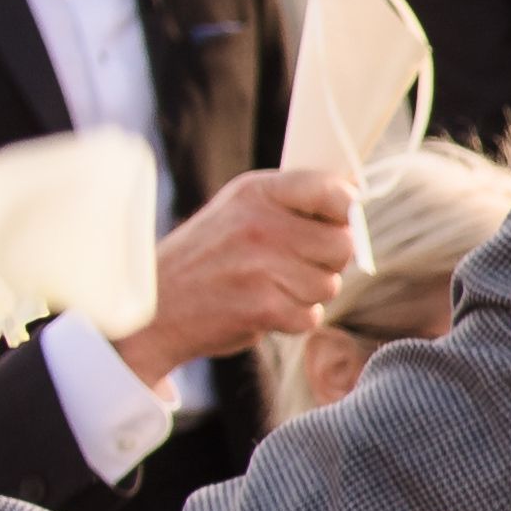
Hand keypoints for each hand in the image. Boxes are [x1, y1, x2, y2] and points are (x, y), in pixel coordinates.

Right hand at [132, 162, 364, 373]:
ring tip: (269, 288)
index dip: (346, 211)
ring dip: (306, 294)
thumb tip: (355, 200)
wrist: (154, 308)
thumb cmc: (208, 258)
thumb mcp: (239, 211)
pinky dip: (292, 320)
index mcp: (257, 191)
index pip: (333, 190)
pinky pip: (310, 316)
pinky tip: (262, 309)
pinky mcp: (262, 307)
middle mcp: (260, 223)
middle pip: (342, 244)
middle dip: (327, 262)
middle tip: (296, 266)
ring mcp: (261, 266)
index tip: (334, 224)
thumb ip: (291, 204)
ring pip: (328, 284)